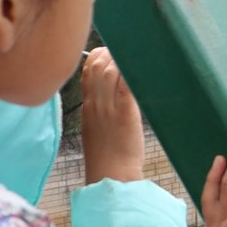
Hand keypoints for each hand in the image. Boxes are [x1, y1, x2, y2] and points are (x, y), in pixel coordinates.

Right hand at [77, 48, 145, 184]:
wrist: (111, 176)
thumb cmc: (108, 157)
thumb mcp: (95, 130)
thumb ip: (99, 111)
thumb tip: (111, 99)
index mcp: (87, 107)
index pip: (86, 72)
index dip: (96, 57)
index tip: (108, 53)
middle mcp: (95, 104)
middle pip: (96, 67)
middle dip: (109, 53)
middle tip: (126, 50)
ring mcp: (108, 108)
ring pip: (109, 71)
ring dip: (121, 59)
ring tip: (135, 56)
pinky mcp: (124, 113)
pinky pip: (125, 85)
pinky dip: (131, 72)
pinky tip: (140, 66)